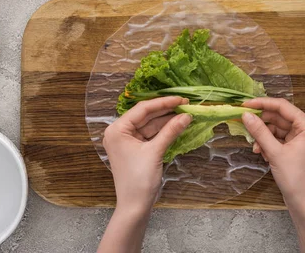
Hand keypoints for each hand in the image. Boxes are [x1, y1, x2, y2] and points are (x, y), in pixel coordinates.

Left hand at [103, 96, 191, 212]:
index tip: (181, 99)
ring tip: (186, 114)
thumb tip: (187, 115)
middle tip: (186, 105)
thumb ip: (171, 131)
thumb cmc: (139, 179)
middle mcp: (120, 132)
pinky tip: (178, 125)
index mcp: (117, 129)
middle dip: (166, 111)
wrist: (134, 206)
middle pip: (146, 116)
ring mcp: (128, 141)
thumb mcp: (155, 152)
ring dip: (167, 121)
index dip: (163, 103)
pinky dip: (164, 131)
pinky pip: (151, 135)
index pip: (142, 109)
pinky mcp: (136, 149)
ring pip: (150, 125)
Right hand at [241, 97, 304, 209]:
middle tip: (245, 126)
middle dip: (262, 124)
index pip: (282, 106)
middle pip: (279, 117)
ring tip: (256, 148)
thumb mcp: (274, 152)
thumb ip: (259, 132)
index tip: (245, 104)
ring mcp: (302, 139)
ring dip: (264, 136)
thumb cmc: (295, 178)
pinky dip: (269, 144)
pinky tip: (262, 153)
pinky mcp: (296, 148)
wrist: (304, 203)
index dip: (262, 103)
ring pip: (277, 129)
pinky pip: (279, 138)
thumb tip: (246, 115)